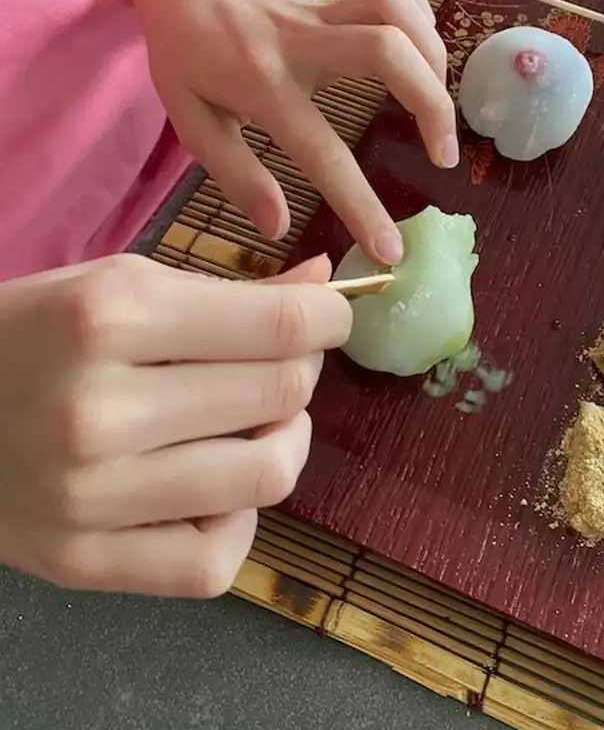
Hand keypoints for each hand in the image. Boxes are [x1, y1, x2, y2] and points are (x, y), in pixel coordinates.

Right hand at [0, 253, 350, 596]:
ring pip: (267, 476)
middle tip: (281, 361)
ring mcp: (91, 496)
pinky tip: (216, 486)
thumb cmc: (31, 334)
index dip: (330, 319)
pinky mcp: (83, 562)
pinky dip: (238, 519)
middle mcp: (102, 410)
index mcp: (112, 318)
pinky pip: (216, 559)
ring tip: (258, 422)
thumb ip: (229, 291)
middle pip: (282, 396)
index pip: (281, 327)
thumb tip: (322, 284)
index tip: (330, 317)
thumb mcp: (119, 285)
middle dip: (302, 370)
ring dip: (286, 441)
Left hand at [134, 0, 457, 265]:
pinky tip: (419, 55)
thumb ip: (236, 174)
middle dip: (432, 104)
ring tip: (436, 103)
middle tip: (442, 154)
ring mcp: (322, 11)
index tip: (391, 250)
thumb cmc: (185, 56)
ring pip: (396, 9)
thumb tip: (278, 227)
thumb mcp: (193, 123)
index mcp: (262, 87)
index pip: (322, 151)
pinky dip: (421, 19)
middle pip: (386, 51)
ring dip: (434, 55)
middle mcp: (300, 44)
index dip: (361, 206)